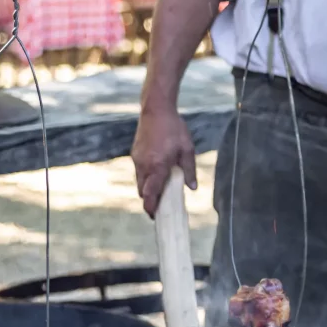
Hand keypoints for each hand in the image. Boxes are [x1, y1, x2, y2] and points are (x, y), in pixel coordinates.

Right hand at [132, 102, 195, 219]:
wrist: (156, 109)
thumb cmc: (174, 129)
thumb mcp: (188, 149)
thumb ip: (189, 170)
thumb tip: (192, 188)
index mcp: (158, 166)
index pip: (151, 194)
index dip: (151, 208)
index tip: (154, 216)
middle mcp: (144, 165)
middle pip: (143, 191)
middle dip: (150, 200)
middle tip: (160, 205)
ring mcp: (137, 159)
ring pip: (139, 181)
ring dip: (147, 188)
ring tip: (160, 188)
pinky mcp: (134, 153)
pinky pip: (139, 171)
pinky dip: (145, 176)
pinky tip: (156, 171)